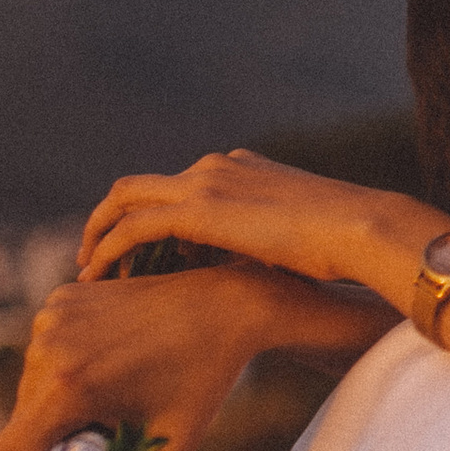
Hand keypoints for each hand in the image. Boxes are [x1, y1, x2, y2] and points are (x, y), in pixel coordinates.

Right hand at [0, 267, 342, 450]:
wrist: (222, 305)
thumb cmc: (201, 380)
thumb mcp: (168, 449)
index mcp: (68, 390)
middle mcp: (48, 350)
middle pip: (23, 421)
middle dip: (54, 435)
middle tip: (105, 426)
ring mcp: (51, 318)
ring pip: (32, 385)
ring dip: (62, 398)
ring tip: (114, 386)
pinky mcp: (61, 299)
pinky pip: (47, 350)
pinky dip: (69, 362)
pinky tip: (111, 354)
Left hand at [79, 149, 449, 304]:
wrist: (361, 230)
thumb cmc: (344, 249)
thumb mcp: (295, 246)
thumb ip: (263, 252)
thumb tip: (256, 283)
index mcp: (243, 168)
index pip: (182, 189)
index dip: (157, 223)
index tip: (146, 259)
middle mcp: (218, 166)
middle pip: (142, 186)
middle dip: (111, 220)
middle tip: (94, 257)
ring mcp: (207, 182)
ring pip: (127, 199)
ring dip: (100, 234)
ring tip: (88, 272)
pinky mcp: (199, 208)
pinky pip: (135, 226)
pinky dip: (110, 249)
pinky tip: (99, 277)